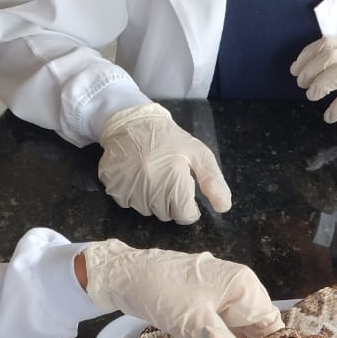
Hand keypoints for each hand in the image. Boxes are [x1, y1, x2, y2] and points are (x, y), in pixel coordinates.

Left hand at [83, 240, 282, 337]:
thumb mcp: (198, 326)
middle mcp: (239, 285)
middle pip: (256, 325)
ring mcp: (220, 291)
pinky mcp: (203, 298)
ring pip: (238, 326)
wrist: (120, 275)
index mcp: (244, 285)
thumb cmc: (162, 294)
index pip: (271, 323)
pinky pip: (221, 322)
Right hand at [97, 103, 231, 223]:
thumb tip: (223, 207)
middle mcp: (150, 188)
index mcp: (174, 180)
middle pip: (166, 215)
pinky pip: (128, 203)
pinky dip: (134, 195)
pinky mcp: (113, 187)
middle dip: (172, 202)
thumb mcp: (198, 154)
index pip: (185, 215)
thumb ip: (213, 181)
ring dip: (153, 200)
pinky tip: (137, 176)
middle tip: (169, 180)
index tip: (187, 193)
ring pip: (147, 211)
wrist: (131, 122)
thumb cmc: (169, 139)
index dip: (190, 208)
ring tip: (153, 175)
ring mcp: (129, 188)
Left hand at [291, 36, 336, 135]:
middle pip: (329, 56)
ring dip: (319, 84)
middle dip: (309, 70)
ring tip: (312, 96)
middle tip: (302, 84)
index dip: (307, 55)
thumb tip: (311, 71)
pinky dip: (335, 109)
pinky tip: (329, 117)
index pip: (326, 43)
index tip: (296, 68)